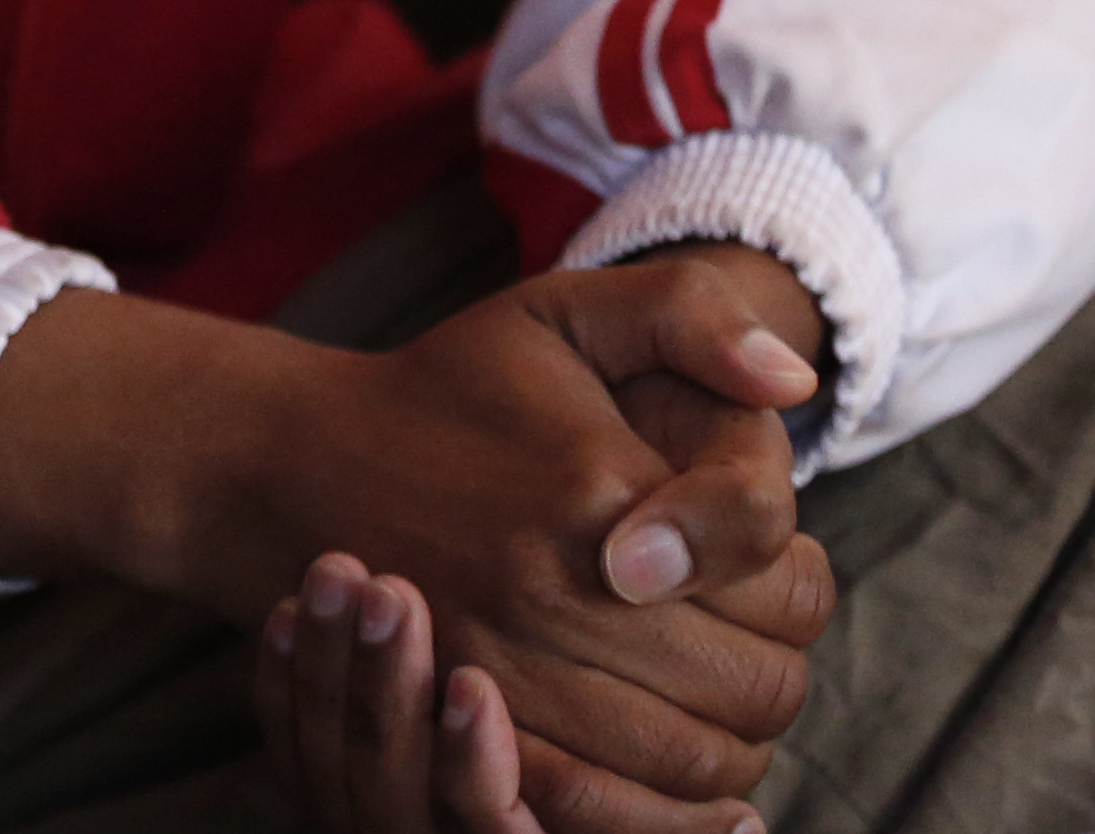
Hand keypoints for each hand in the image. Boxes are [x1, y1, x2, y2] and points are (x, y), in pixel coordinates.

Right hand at [0, 265, 833, 833]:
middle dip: (777, 669)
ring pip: (699, 761)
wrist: (291, 462)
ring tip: (715, 703)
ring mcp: (511, 669)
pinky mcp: (470, 726)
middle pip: (757, 686)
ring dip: (734, 745)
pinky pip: (605, 808)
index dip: (803, 581)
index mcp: (599, 487)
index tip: (775, 565)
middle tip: (748, 640)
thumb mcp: (560, 311)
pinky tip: (679, 783)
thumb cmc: (449, 387)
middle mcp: (557, 588)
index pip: (786, 585)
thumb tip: (795, 381)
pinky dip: (660, 813)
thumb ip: (689, 312)